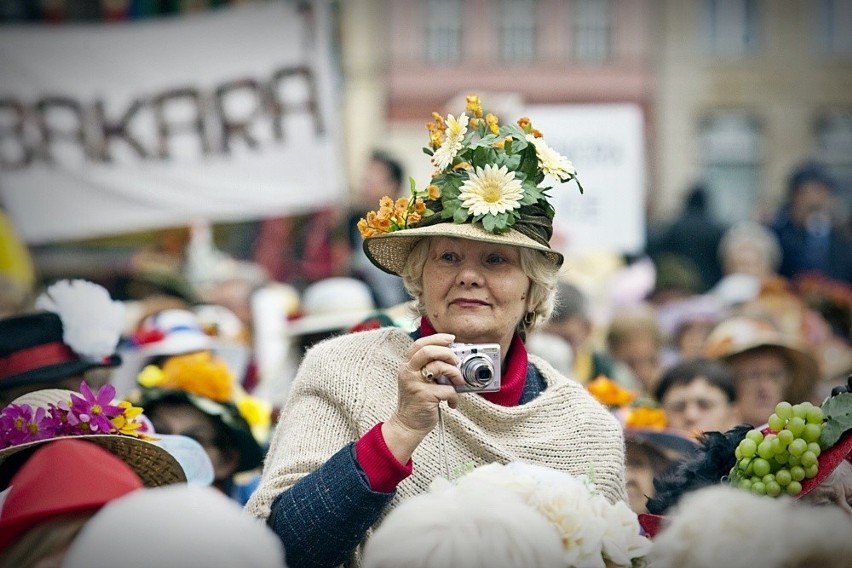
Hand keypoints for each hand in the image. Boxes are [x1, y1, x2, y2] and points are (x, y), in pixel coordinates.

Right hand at [382, 333, 462, 462]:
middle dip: (447, 353)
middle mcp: (408, 372)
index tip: (451, 339)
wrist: (408, 425)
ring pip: (439, 367)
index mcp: (407, 365)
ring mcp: (415, 383)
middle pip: (428, 351)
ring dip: (455, 373)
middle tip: (456, 361)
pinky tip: (452, 402)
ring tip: (458, 382)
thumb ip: (428, 367)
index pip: (420, 344)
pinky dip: (454, 396)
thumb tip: (452, 356)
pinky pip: (447, 389)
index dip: (437, 339)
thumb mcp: (417, 380)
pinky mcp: (424, 396)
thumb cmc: (417, 402)